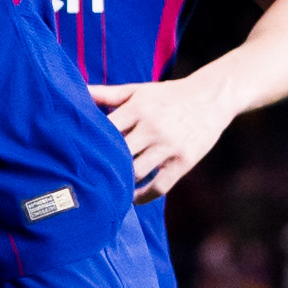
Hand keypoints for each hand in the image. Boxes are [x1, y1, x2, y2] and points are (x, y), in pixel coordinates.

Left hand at [91, 72, 236, 196]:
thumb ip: (107, 94)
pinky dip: (143, 196)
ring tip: (106, 190)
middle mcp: (152, 127)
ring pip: (137, 172)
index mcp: (138, 108)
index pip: (106, 130)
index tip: (75, 156)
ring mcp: (169, 146)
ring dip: (120, 184)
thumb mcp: (138, 90)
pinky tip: (132, 197)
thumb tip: (77, 91)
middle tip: (85, 180)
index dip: (89, 144)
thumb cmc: (168, 95)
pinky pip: (160, 186)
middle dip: (102, 167)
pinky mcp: (184, 161)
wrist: (212, 96)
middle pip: (119, 154)